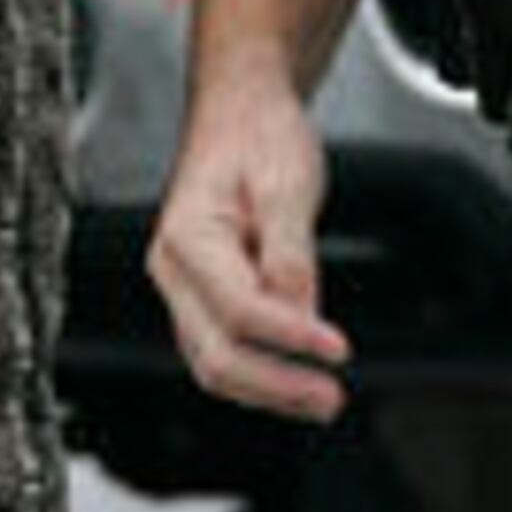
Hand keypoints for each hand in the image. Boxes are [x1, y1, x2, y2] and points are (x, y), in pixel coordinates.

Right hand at [146, 69, 352, 422]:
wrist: (240, 112)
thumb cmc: (257, 135)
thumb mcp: (286, 183)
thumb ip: (290, 252)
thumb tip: (299, 313)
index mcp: (187, 237)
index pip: (238, 308)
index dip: (290, 336)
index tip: (337, 349)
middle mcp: (173, 270)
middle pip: (216, 354)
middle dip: (276, 384)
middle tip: (332, 397)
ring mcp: (184, 289)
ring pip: (215, 363)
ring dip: (269, 390)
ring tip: (322, 399)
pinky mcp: (203, 298)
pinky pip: (224, 350)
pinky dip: (261, 374)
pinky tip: (299, 379)